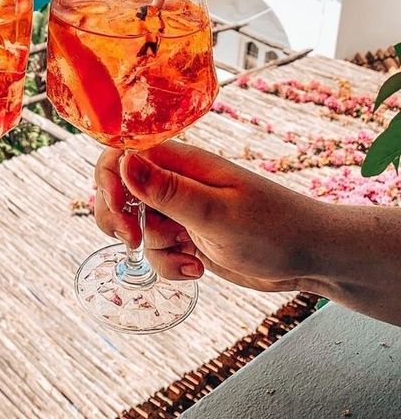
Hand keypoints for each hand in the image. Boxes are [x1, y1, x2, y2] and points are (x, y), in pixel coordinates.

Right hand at [95, 142, 320, 292]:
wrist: (314, 258)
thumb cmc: (275, 228)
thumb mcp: (218, 213)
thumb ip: (168, 191)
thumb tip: (123, 162)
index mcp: (183, 161)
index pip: (124, 152)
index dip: (109, 177)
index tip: (118, 207)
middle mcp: (177, 181)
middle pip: (120, 187)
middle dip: (116, 216)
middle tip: (132, 240)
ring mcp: (182, 210)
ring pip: (138, 224)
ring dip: (150, 247)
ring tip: (184, 258)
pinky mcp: (190, 236)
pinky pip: (158, 250)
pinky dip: (168, 265)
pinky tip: (197, 271)